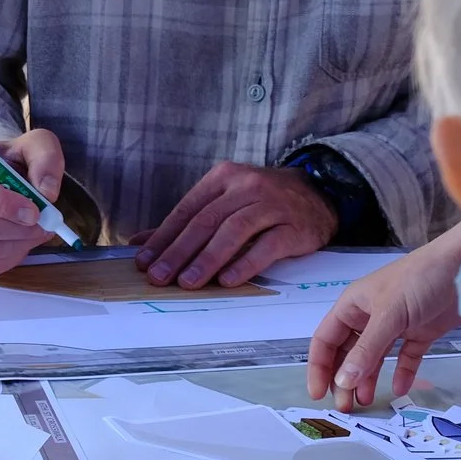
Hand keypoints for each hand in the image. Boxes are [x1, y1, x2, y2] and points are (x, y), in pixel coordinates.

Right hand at [0, 128, 66, 274]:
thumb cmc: (9, 162)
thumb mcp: (33, 146)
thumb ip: (45, 158)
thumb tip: (46, 192)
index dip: (3, 205)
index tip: (34, 211)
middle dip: (17, 229)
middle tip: (43, 224)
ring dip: (18, 244)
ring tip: (34, 231)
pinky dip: (10, 258)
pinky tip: (20, 243)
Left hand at [132, 162, 336, 290]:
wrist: (319, 194)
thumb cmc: (262, 202)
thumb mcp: (224, 202)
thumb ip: (186, 222)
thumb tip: (141, 244)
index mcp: (223, 178)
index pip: (187, 210)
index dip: (164, 238)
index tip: (144, 262)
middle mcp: (246, 186)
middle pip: (206, 221)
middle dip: (179, 252)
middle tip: (160, 277)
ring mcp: (272, 205)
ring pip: (233, 231)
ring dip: (207, 259)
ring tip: (188, 282)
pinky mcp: (294, 226)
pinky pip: (267, 246)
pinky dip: (246, 263)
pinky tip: (228, 280)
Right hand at [307, 220, 460, 407]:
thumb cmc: (419, 280)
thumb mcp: (389, 314)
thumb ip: (366, 350)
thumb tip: (342, 383)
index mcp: (353, 306)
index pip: (326, 340)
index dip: (319, 367)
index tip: (318, 394)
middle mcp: (370, 316)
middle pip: (348, 352)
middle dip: (342, 379)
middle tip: (344, 407)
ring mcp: (396, 325)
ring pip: (374, 358)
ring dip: (367, 379)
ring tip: (365, 402)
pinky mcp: (420, 332)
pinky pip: (405, 357)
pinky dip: (401, 373)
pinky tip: (398, 389)